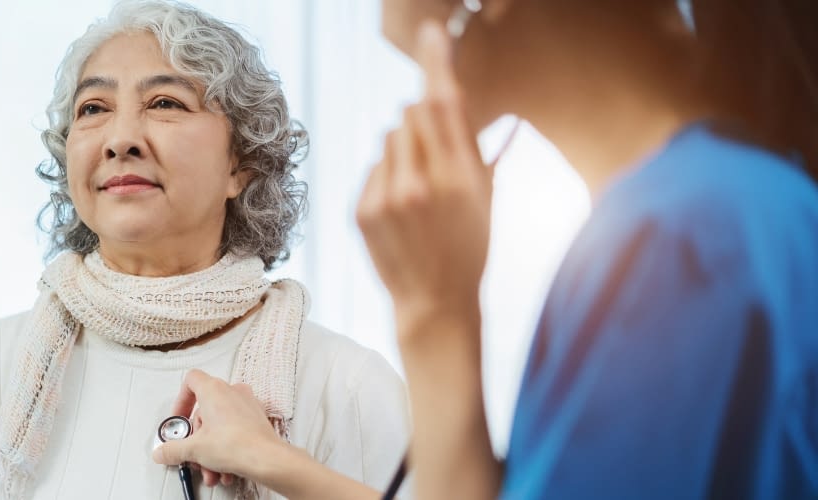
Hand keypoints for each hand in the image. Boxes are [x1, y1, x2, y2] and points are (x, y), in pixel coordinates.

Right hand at [152, 369, 284, 484]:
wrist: (267, 459)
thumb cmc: (237, 445)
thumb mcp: (194, 450)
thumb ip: (173, 449)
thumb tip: (162, 452)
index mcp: (213, 390)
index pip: (191, 380)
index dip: (181, 400)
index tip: (180, 419)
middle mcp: (231, 391)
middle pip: (204, 410)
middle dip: (197, 438)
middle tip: (194, 453)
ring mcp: (247, 403)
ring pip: (220, 423)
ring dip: (211, 448)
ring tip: (211, 469)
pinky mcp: (257, 418)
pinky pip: (234, 429)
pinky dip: (227, 447)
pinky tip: (225, 468)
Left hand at [356, 21, 489, 330]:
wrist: (434, 304)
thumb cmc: (470, 249)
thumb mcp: (486, 199)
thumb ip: (478, 149)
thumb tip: (471, 104)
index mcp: (462, 178)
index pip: (443, 102)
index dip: (435, 63)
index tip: (430, 33)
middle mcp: (422, 183)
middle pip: (411, 114)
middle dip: (422, 122)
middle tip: (435, 157)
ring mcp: (388, 197)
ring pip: (389, 137)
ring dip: (403, 150)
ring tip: (418, 191)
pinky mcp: (363, 210)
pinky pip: (373, 165)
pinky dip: (385, 175)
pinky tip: (399, 208)